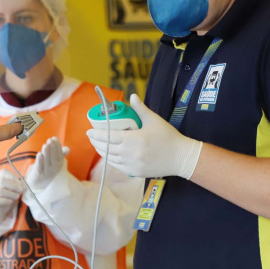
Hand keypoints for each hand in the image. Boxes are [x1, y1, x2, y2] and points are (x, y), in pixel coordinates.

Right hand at [0, 169, 24, 231]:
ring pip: (0, 191)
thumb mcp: (11, 192)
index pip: (4, 172)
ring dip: (11, 194)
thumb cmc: (3, 200)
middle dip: (14, 186)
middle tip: (20, 191)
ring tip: (16, 197)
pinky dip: (6, 201)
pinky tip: (9, 202)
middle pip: (2, 181)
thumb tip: (24, 186)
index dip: (14, 177)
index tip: (20, 185)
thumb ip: (17, 187)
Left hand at [24, 137, 69, 191]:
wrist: (39, 181)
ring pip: (47, 162)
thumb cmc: (48, 167)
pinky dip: (40, 161)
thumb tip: (68, 149)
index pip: (60, 154)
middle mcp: (54, 169)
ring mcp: (47, 172)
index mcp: (59, 164)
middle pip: (54, 158)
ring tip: (45, 145)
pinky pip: (40, 167)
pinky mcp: (39, 174)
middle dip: (52, 149)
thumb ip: (61, 153)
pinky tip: (39, 154)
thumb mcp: (55, 160)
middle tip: (50, 140)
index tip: (54, 138)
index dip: (57, 146)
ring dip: (46, 153)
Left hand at [86, 94, 202, 178]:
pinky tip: (109, 156)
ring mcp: (132, 165)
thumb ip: (140, 108)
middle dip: (96, 143)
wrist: (181, 157)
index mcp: (133, 140)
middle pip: (106, 148)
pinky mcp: (135, 172)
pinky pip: (118, 166)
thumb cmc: (168, 137)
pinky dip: (111, 160)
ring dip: (102, 152)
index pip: (109, 137)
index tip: (89, 131)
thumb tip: (132, 96)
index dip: (97, 134)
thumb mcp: (154, 120)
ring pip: (110, 159)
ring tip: (98, 145)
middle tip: (92, 137)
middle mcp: (130, 154)